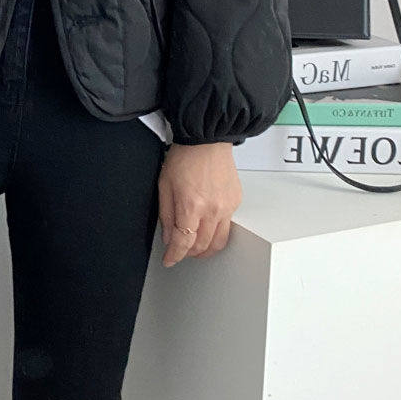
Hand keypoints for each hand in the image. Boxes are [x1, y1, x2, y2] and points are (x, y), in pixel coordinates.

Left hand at [157, 143, 241, 266]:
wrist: (207, 140)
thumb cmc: (185, 156)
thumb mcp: (164, 186)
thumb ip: (167, 216)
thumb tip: (169, 238)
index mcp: (191, 205)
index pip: (183, 243)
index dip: (174, 256)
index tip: (169, 260)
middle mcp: (212, 209)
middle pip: (202, 246)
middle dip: (188, 253)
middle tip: (180, 252)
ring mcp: (226, 207)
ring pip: (218, 241)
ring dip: (206, 249)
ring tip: (195, 247)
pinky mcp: (235, 202)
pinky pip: (227, 226)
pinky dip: (216, 232)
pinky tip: (207, 226)